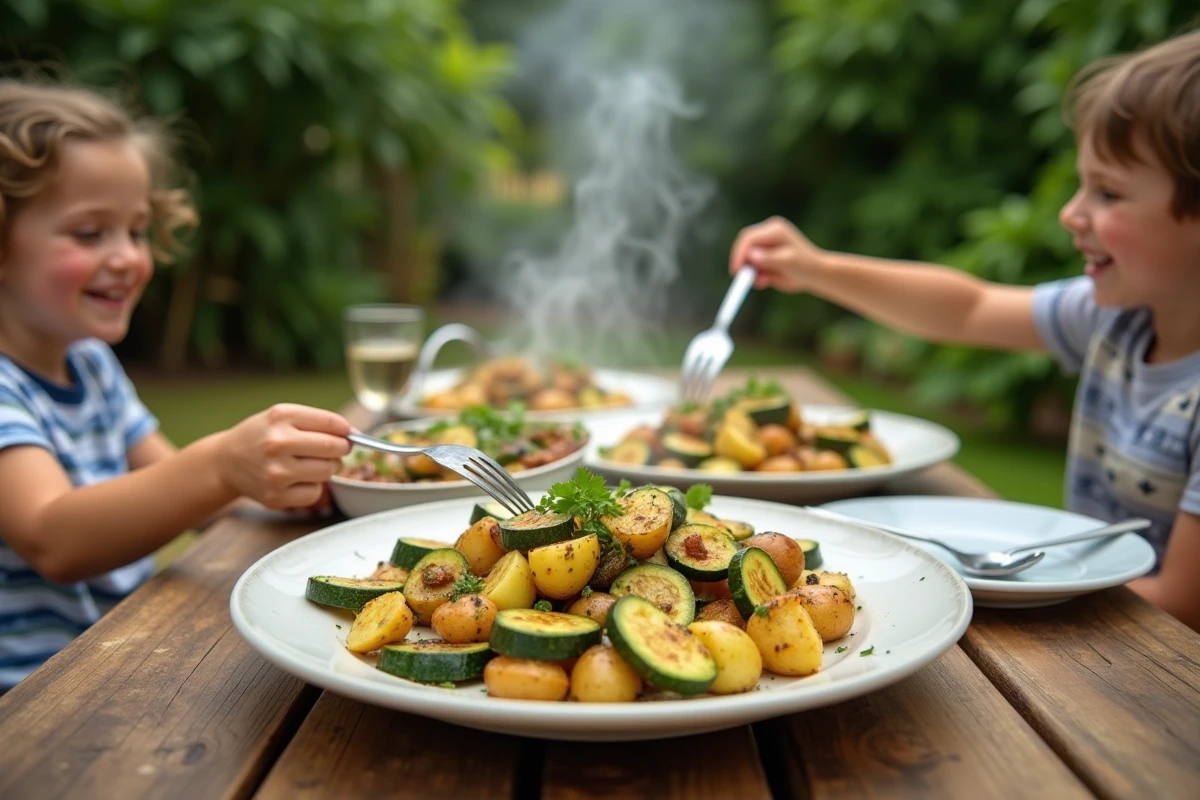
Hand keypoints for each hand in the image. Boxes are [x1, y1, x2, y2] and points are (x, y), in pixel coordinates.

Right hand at [215, 404, 351, 509]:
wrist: (226, 461)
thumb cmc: (262, 435)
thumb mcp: (283, 416)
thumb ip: (318, 421)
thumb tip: (354, 434)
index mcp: (281, 417)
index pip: (332, 423)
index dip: (346, 431)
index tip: (348, 435)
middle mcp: (277, 443)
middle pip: (334, 448)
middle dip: (340, 449)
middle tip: (332, 450)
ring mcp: (276, 472)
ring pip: (328, 471)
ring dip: (326, 468)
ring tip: (309, 463)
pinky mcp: (275, 496)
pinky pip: (315, 492)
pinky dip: (312, 486)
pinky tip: (297, 479)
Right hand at [729, 216, 825, 292]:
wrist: (815, 275)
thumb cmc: (806, 266)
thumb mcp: (789, 263)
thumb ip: (770, 259)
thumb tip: (752, 256)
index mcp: (775, 230)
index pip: (749, 238)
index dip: (740, 253)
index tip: (736, 270)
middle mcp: (768, 234)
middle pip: (745, 246)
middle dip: (742, 263)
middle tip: (740, 278)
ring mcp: (765, 245)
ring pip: (747, 259)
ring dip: (751, 272)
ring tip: (765, 282)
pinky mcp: (764, 256)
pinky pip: (752, 267)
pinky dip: (755, 276)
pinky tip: (767, 282)